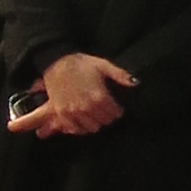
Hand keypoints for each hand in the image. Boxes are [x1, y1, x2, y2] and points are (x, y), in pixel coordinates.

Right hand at [16, 51, 133, 137]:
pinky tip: (82, 122)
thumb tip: (135, 83)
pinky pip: (74, 129)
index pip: (115, 113)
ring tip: (94, 116)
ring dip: (95, 123)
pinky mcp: (62, 113)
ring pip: (91, 128)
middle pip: (104, 122)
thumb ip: (120, 75)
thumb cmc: (80, 63)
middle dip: (107, 117)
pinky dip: (80, 128)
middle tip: (105, 112)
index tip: (116, 108)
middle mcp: (86, 106)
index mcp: (99, 96)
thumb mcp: (102, 65)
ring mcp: (73, 111)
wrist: (55, 62)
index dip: (118, 111)